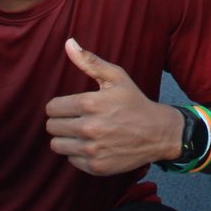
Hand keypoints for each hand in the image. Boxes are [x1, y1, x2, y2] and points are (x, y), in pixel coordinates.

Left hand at [45, 39, 180, 175]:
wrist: (158, 133)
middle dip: (61, 122)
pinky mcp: (96, 167)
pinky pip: (70, 160)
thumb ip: (89, 61)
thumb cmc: (134, 102)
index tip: (70, 107)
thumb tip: (68, 43)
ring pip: (57, 145)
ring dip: (66, 139)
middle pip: (51, 127)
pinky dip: (78, 154)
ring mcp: (93, 150)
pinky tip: (92, 145)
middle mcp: (89, 128)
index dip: (59, 106)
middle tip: (77, 119)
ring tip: (81, 133)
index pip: (51, 108)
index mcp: (90, 104)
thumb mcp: (117, 77)